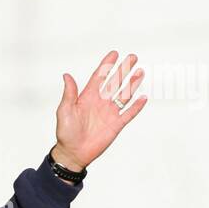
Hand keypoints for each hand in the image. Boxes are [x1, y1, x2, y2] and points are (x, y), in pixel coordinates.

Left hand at [52, 50, 146, 173]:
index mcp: (88, 96)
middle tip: (133, 57)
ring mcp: (109, 113)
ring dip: (132, 84)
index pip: (100, 76)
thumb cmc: (66, 133)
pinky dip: (136, 107)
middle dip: (124, 70)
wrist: (73, 153)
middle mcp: (101, 102)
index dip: (107, 65)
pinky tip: (143, 98)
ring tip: (140, 72)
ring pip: (124, 95)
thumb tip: (66, 76)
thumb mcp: (65, 111)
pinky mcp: (115, 125)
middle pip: (115, 82)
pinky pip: (128, 114)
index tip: (114, 53)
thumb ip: (69, 93)